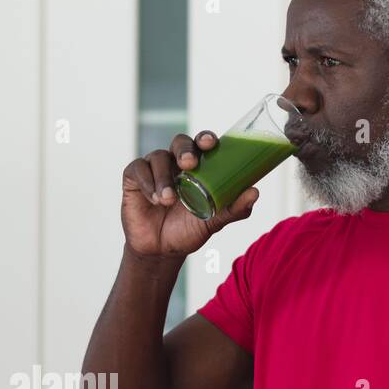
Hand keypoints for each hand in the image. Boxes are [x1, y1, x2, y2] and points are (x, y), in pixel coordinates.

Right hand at [120, 129, 259, 259]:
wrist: (160, 250)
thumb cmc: (188, 230)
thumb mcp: (213, 221)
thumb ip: (233, 208)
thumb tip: (254, 192)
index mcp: (198, 167)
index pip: (202, 144)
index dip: (206, 138)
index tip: (211, 144)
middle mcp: (175, 162)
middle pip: (179, 142)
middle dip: (185, 150)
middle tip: (189, 163)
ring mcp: (154, 168)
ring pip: (158, 158)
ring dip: (163, 178)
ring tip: (167, 200)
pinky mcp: (134, 177)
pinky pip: (138, 169)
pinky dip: (146, 182)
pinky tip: (153, 199)